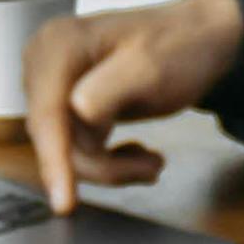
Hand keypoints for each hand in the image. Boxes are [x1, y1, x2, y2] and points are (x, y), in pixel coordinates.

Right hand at [23, 0, 243, 213]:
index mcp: (58, 45)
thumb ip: (111, 88)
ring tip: (151, 159)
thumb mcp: (151, 67)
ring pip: (65, 152)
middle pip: (54, 138)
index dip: (54, 159)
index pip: (48, 114)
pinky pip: (74, 150)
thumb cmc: (179, 47)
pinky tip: (135, 153)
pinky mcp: (64, 107)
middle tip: (152, 165)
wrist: (199, 40)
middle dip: (101, 163)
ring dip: (110, 166)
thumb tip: (77, 111)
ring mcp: (52, 86)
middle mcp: (44, 64)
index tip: (64, 202)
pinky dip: (107, 161)